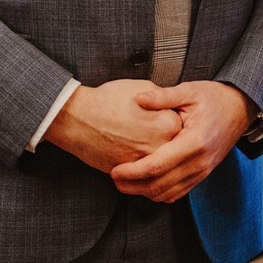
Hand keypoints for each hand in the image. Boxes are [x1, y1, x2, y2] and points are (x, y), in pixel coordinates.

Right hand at [44, 80, 183, 172]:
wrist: (79, 119)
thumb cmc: (108, 101)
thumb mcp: (142, 89)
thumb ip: (163, 99)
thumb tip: (170, 105)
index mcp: (169, 124)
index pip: (183, 126)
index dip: (174, 121)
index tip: (167, 118)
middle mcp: (161, 146)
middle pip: (174, 147)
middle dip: (167, 141)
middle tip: (153, 132)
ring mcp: (145, 162)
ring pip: (159, 164)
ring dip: (157, 158)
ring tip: (143, 143)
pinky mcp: (130, 173)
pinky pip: (144, 174)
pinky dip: (142, 168)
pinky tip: (134, 154)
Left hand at [109, 81, 254, 202]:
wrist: (240, 108)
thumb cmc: (214, 98)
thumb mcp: (189, 91)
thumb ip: (163, 96)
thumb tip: (139, 99)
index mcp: (195, 141)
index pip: (158, 165)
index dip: (133, 171)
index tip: (115, 169)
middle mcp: (200, 161)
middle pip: (159, 185)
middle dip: (133, 186)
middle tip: (114, 179)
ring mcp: (202, 171)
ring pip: (167, 194)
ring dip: (143, 192)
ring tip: (125, 182)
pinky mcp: (202, 175)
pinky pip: (177, 193)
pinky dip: (158, 193)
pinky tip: (145, 184)